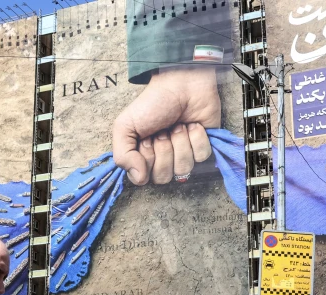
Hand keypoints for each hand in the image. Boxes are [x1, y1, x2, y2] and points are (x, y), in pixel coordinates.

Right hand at [112, 66, 220, 185]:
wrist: (181, 84)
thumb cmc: (153, 103)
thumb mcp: (125, 126)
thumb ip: (122, 155)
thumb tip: (138, 178)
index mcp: (143, 157)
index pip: (144, 178)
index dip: (147, 159)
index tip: (147, 139)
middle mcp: (164, 160)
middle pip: (164, 177)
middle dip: (164, 150)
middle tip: (163, 131)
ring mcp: (185, 155)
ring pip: (184, 168)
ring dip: (180, 142)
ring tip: (178, 125)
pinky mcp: (203, 147)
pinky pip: (202, 157)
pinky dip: (197, 138)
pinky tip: (192, 125)